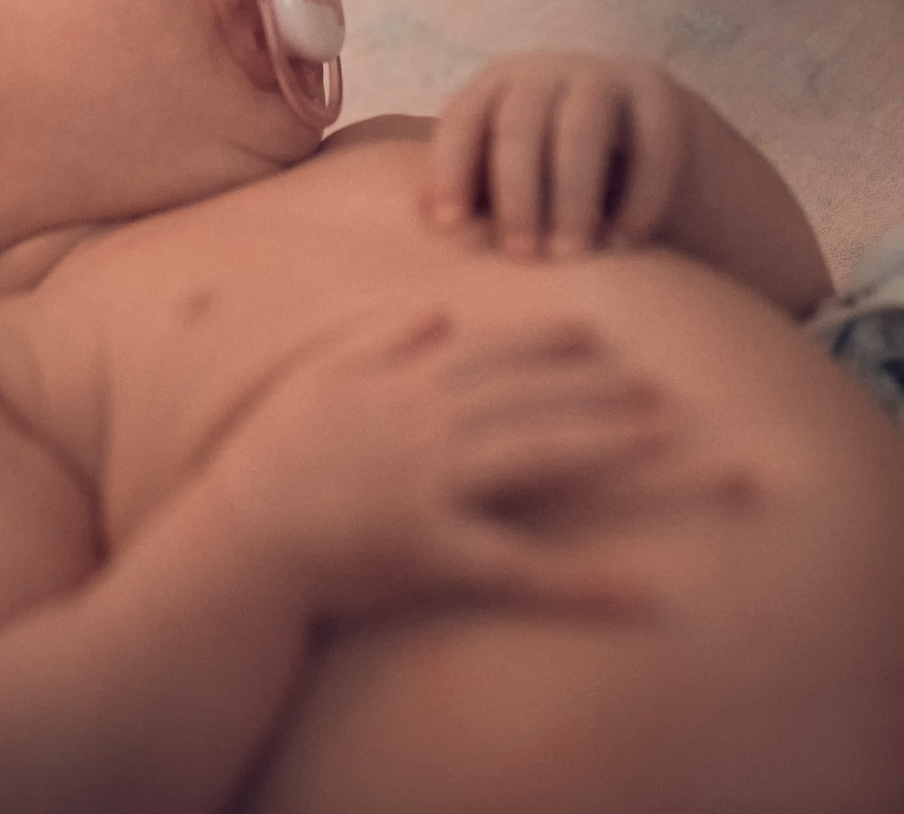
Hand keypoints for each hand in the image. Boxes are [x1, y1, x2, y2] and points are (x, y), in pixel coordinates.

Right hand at [207, 308, 668, 623]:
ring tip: (666, 431)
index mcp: (398, 382)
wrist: (237, 538)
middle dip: (599, 383)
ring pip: (540, 453)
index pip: (487, 350)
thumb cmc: (271, 461)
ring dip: (609, 438)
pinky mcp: (433, 550)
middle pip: (530, 393)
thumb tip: (438, 310)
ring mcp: (432, 483)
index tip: (594, 329)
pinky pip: (523, 570)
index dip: (544, 339)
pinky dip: (587, 585)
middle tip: (662, 381)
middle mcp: (424, 422)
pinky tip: (645, 594)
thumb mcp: (321, 381)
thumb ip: (383, 341)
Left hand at [427, 54, 693, 255]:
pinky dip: (638, 195)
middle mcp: (545, 71)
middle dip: (517, 192)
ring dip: (574, 196)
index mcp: (494, 88)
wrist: (639, 146)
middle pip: (521, 124)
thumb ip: (471, 197)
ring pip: (583, 129)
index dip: (451, 170)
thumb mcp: (505, 177)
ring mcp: (605, 75)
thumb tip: (420, 241)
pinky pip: (650, 142)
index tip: (448, 228)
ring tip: (571, 254)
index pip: (462, 120)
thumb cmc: (547, 178)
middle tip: (520, 254)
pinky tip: (624, 242)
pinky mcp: (660, 93)